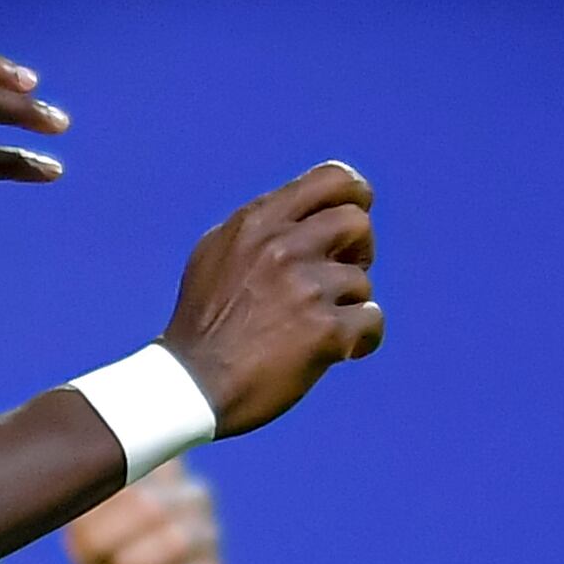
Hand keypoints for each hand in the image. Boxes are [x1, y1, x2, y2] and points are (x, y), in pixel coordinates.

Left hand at [64, 459, 221, 563]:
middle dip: (107, 535)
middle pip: (149, 505)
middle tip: (85, 552)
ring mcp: (209, 534)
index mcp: (163, 465)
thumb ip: (87, 490)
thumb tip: (77, 488)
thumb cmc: (100, 541)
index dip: (99, 498)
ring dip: (130, 562)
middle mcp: (194, 494)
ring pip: (174, 541)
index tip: (75, 522)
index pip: (138, 462)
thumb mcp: (85, 513)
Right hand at [158, 162, 382, 434]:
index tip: (352, 221)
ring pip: (362, 281)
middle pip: (358, 223)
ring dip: (346, 307)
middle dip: (357, 252)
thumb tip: (304, 213)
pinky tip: (337, 351)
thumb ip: (259, 228)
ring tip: (315, 328)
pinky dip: (359, 340)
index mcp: (257, 222)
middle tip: (337, 280)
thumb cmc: (203, 323)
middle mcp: (282, 246)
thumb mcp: (216, 254)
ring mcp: (305, 288)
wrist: (191, 384)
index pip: (333, 179)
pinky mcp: (325, 331)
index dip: (354, 196)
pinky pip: (372, 321)